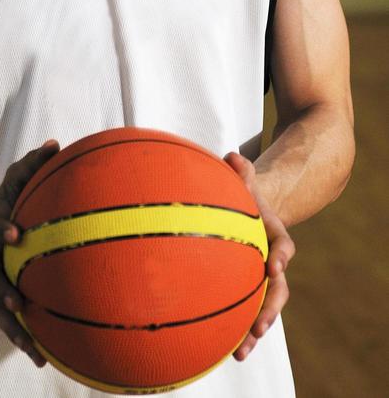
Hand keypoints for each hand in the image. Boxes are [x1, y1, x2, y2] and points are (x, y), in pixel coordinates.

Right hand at [0, 139, 59, 368]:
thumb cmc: (7, 198)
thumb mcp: (16, 178)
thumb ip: (34, 163)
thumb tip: (56, 144)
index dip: (0, 229)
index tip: (15, 233)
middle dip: (2, 292)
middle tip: (18, 303)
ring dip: (13, 330)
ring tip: (34, 351)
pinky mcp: (0, 297)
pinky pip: (9, 321)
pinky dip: (24, 338)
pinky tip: (45, 356)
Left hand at [223, 151, 295, 360]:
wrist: (252, 211)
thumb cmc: (245, 195)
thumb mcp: (245, 181)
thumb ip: (241, 171)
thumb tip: (232, 157)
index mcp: (275, 235)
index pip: (284, 246)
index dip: (281, 256)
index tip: (274, 266)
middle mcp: (273, 261)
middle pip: (278, 289)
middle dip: (270, 308)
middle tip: (260, 325)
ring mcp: (262, 279)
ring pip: (264, 309)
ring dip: (255, 330)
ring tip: (241, 352)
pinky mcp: (249, 290)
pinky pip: (247, 313)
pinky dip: (239, 331)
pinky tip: (224, 351)